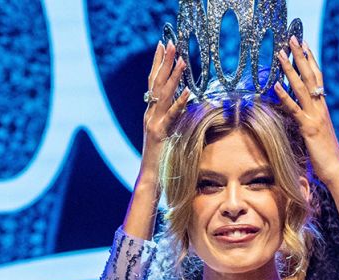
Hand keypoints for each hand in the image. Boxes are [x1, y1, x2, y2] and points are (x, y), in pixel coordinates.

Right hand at [142, 41, 191, 161]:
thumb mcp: (168, 133)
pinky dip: (180, 102)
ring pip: (163, 95)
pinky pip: (172, 116)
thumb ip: (174, 118)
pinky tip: (188, 91)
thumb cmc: (162, 159)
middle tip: (170, 42)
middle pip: (156, 83)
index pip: (153, 82)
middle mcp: (150, 115)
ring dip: (173, 76)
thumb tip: (187, 105)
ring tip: (182, 59)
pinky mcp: (161, 134)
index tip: (162, 44)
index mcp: (151, 113)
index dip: (157, 63)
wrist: (150, 178)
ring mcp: (153, 123)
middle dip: (163, 61)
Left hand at [274, 37, 338, 184]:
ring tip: (280, 54)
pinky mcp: (308, 129)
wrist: (337, 171)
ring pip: (302, 88)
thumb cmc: (327, 157)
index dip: (311, 61)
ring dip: (290, 69)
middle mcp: (320, 109)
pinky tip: (275, 85)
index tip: (304, 45)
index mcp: (323, 108)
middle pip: (311, 76)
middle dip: (301, 56)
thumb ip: (309, 123)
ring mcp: (315, 117)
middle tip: (292, 39)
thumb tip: (299, 117)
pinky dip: (285, 96)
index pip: (318, 79)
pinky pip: (295, 109)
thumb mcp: (317, 135)